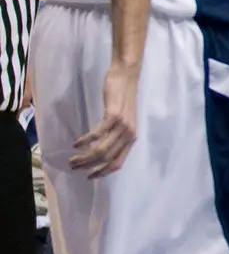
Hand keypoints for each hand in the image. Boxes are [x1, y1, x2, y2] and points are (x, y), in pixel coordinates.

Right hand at [70, 61, 138, 176]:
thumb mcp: (123, 121)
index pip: (118, 163)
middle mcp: (129, 134)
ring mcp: (122, 125)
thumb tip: (101, 152)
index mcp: (132, 138)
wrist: (127, 76)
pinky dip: (85, 140)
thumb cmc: (123, 98)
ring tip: (72, 158)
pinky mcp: (114, 115)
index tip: (89, 177)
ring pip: (101, 149)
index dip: (103, 173)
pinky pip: (97, 133)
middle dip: (88, 166)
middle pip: (107, 159)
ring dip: (84, 157)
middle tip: (73, 167)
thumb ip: (115, 136)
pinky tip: (76, 143)